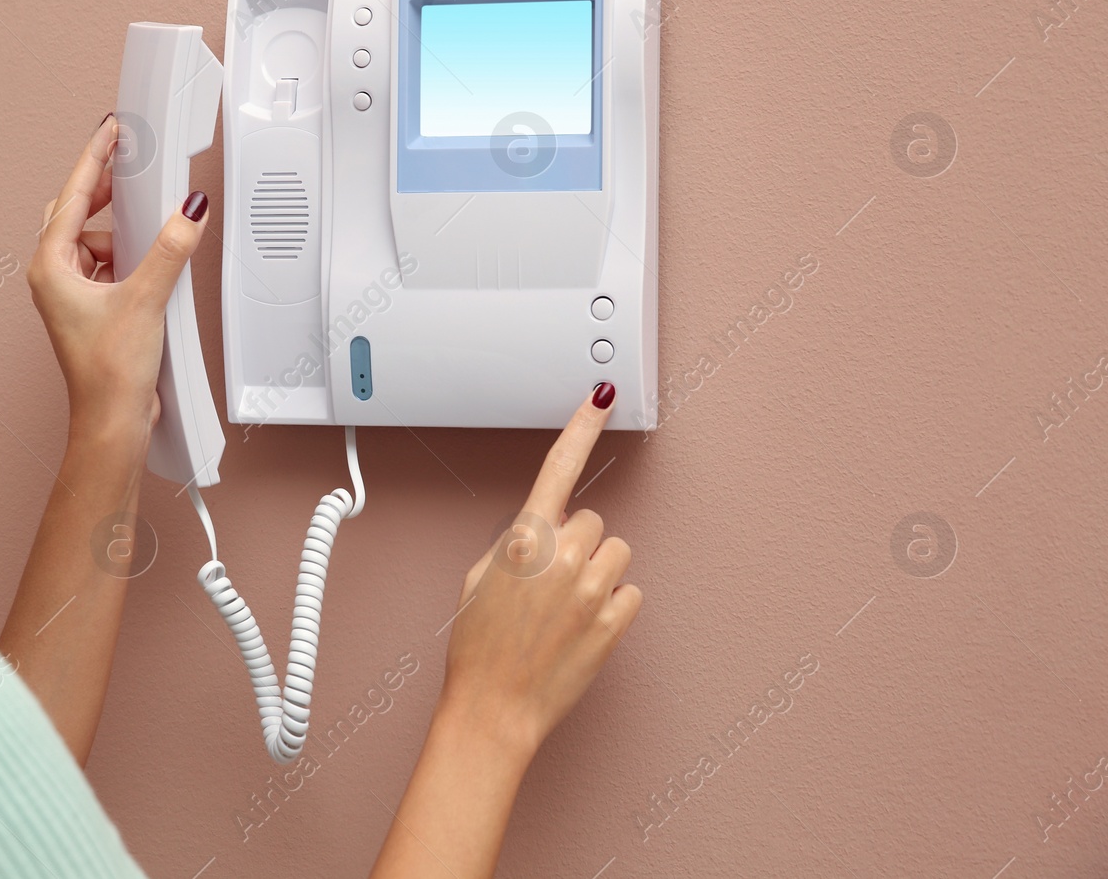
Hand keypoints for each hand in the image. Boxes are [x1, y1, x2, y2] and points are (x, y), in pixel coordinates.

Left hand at [26, 114, 209, 437]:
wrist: (112, 421)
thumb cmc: (108, 373)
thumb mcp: (145, 299)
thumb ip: (170, 250)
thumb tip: (188, 212)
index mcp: (50, 267)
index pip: (73, 196)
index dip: (94, 158)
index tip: (110, 132)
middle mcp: (54, 277)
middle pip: (77, 213)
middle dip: (106, 191)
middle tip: (132, 166)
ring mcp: (71, 294)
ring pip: (94, 241)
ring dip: (123, 233)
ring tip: (152, 234)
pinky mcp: (91, 309)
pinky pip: (108, 265)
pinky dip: (129, 258)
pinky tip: (151, 264)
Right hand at [438, 382, 641, 760]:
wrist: (493, 709)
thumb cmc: (478, 650)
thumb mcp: (480, 579)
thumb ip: (516, 542)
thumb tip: (544, 528)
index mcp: (523, 540)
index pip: (560, 467)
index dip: (581, 426)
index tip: (600, 397)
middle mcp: (562, 558)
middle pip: (592, 521)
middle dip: (576, 542)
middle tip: (550, 580)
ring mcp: (592, 591)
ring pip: (617, 553)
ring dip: (597, 571)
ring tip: (567, 605)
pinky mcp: (614, 623)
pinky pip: (629, 593)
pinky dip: (611, 606)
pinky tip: (582, 626)